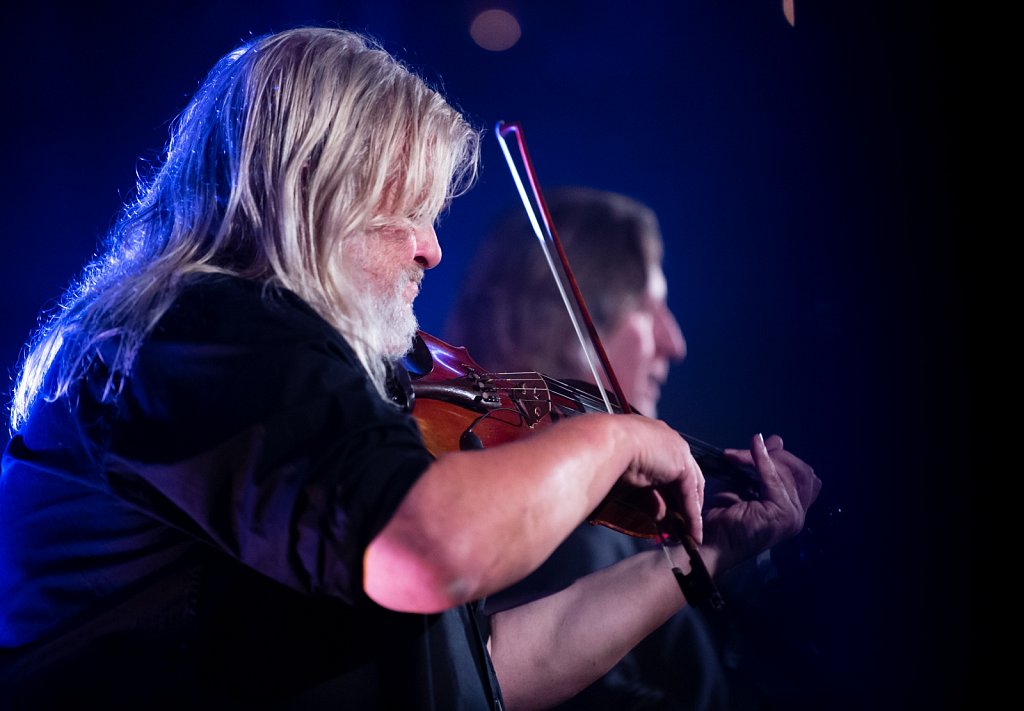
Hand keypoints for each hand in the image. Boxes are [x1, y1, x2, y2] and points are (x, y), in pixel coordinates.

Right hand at [610, 415, 705, 543]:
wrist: (607, 444)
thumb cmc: (605, 458)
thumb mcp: (629, 483)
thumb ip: (648, 499)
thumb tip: (661, 517)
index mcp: (653, 437)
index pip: (669, 466)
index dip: (671, 490)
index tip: (669, 509)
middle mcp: (669, 441)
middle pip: (685, 478)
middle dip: (684, 503)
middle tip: (682, 525)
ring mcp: (678, 451)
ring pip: (690, 488)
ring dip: (690, 513)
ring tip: (691, 535)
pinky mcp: (682, 466)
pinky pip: (689, 497)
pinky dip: (691, 517)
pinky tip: (692, 534)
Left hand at [702, 433, 820, 572]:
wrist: (709, 543)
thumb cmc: (723, 517)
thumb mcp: (744, 484)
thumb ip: (761, 465)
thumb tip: (776, 439)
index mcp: (794, 509)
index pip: (804, 475)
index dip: (785, 457)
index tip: (760, 443)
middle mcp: (799, 514)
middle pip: (801, 471)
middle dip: (776, 456)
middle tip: (748, 450)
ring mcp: (793, 516)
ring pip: (787, 472)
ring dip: (760, 458)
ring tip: (735, 456)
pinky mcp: (781, 513)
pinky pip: (773, 478)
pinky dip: (761, 459)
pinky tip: (752, 447)